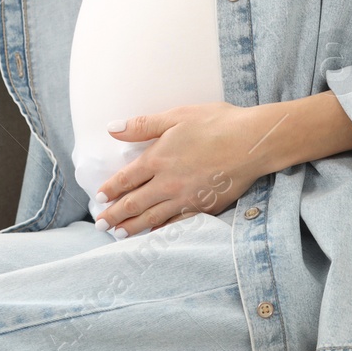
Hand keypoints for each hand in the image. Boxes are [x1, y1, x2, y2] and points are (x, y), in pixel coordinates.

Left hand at [92, 102, 271, 237]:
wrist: (253, 142)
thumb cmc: (216, 123)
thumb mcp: (176, 116)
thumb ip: (142, 125)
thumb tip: (112, 128)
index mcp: (159, 158)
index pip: (127, 179)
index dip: (110, 189)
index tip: (98, 199)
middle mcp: (168, 182)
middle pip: (134, 203)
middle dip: (114, 215)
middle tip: (100, 224)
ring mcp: (186, 197)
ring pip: (153, 216)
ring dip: (133, 226)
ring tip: (118, 233)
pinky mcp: (204, 207)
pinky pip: (177, 222)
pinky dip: (162, 229)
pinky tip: (154, 232)